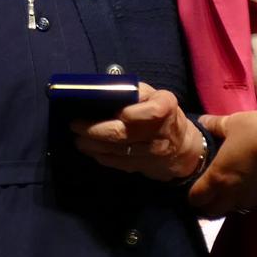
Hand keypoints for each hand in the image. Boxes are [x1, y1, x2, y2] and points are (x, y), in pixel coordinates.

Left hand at [72, 84, 206, 180]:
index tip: (115, 111)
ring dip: (92, 145)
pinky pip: (117, 163)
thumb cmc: (162, 113)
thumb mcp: (154, 95)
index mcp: (165, 107)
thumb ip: (134, 91)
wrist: (182, 147)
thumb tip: (102, 89)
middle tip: (74, 125)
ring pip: (116, 150)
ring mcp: (151, 153)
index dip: (133, 113)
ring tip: (77, 138)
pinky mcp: (142, 166)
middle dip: (95, 129)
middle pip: (123, 134)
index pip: (152, 111)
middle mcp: (160, 132)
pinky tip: (88, 148)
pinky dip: (99, 156)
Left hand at [187, 110, 256, 216]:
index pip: (197, 198)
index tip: (190, 188)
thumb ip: (214, 125)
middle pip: (212, 212)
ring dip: (225, 205)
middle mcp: (233, 193)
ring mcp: (252, 197)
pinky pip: (249, 204)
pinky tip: (246, 186)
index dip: (191, 196)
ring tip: (224, 192)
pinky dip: (243, 199)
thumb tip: (202, 122)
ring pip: (232, 210)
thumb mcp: (232, 123)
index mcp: (219, 177)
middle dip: (206, 206)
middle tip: (205, 194)